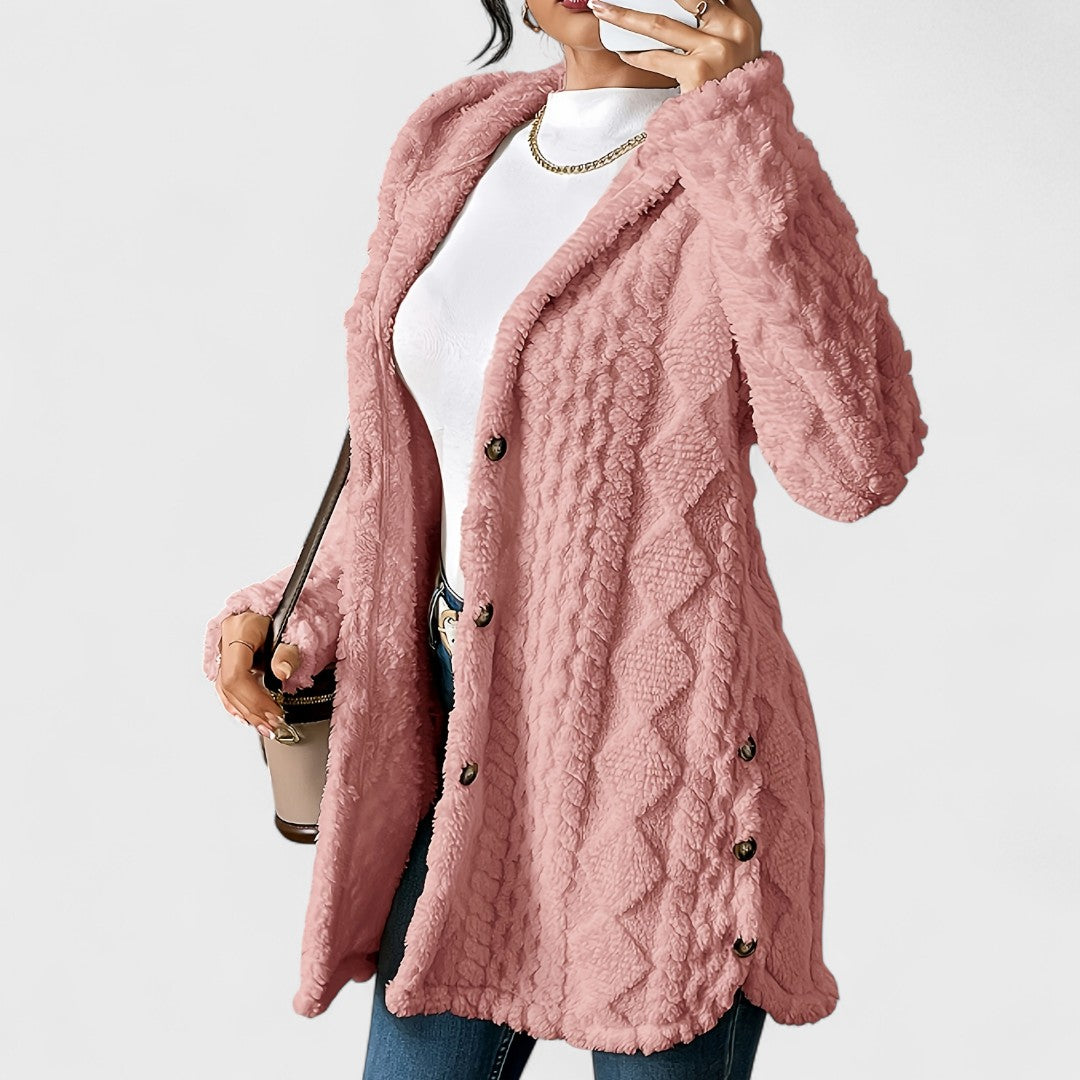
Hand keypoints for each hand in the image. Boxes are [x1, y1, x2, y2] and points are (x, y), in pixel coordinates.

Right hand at [214, 611, 300, 738]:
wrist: (288, 597)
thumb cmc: (292, 608)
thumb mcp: (297, 627)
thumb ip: (289, 652)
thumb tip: (282, 671)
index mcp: (240, 628)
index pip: (236, 675)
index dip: (254, 699)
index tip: (274, 712)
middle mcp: (226, 636)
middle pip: (229, 684)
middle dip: (251, 709)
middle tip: (273, 724)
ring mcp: (224, 644)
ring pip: (225, 686)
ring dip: (245, 710)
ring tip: (264, 725)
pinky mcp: (229, 652)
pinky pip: (226, 681)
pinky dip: (237, 701)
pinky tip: (247, 715)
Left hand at [588, 0, 761, 93]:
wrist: (737, 133)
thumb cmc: (732, 95)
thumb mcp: (737, 54)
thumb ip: (718, 25)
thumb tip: (687, 9)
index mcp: (746, 21)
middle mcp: (736, 31)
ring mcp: (717, 50)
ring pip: (661, 24)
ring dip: (625, 16)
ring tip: (601, 9)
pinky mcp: (698, 72)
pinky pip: (657, 57)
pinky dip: (635, 54)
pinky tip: (621, 51)